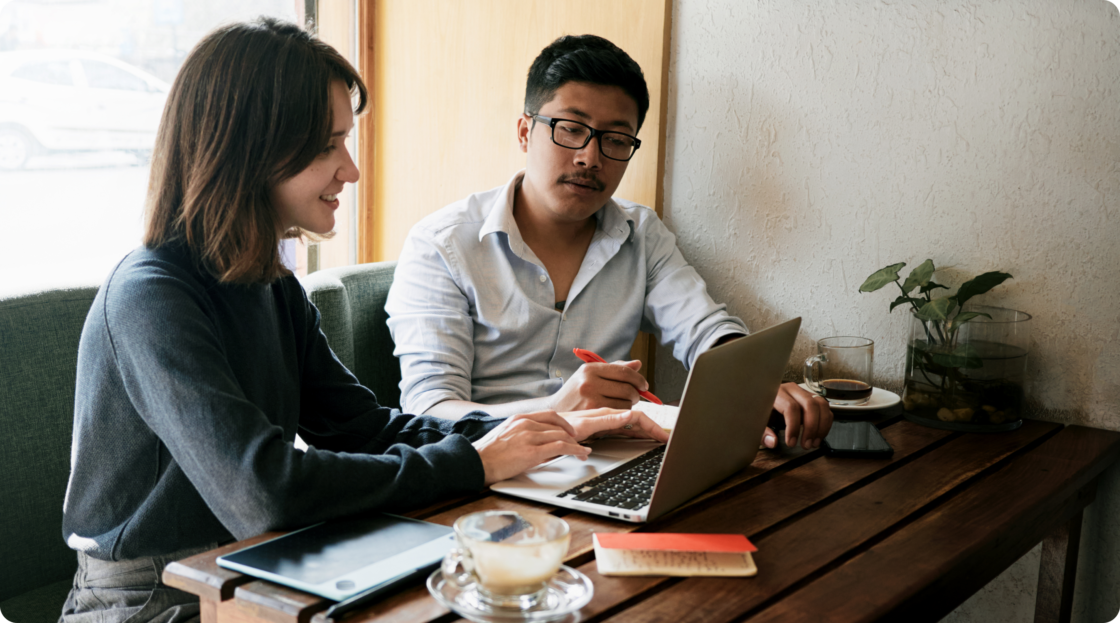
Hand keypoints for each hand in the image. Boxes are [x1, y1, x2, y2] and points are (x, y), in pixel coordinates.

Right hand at [472, 411, 589, 484]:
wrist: (476, 462)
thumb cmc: (488, 454)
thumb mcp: (506, 435)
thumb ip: (524, 434)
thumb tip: (542, 443)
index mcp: (519, 418)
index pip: (549, 415)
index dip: (564, 423)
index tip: (571, 430)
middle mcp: (526, 424)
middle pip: (558, 425)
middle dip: (573, 434)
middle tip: (580, 442)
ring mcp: (530, 437)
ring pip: (562, 435)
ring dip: (577, 444)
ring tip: (584, 451)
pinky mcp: (532, 451)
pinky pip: (561, 447)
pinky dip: (575, 450)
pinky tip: (581, 454)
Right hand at [549, 360, 647, 410]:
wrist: (555, 408)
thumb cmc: (576, 391)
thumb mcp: (591, 375)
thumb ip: (614, 369)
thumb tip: (637, 364)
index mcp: (590, 369)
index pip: (623, 371)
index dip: (638, 378)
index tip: (643, 385)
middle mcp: (589, 381)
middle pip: (627, 388)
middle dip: (636, 393)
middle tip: (635, 396)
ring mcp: (590, 398)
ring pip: (624, 402)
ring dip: (629, 404)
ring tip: (622, 403)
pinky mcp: (592, 413)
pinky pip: (618, 413)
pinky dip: (622, 413)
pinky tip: (616, 411)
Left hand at [561, 408, 670, 442]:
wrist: (548, 427)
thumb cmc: (562, 426)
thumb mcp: (585, 425)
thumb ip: (608, 419)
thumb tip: (631, 414)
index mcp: (608, 413)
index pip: (637, 417)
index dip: (652, 426)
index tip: (664, 436)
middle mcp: (608, 415)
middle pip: (638, 420)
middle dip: (654, 428)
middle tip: (667, 440)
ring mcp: (605, 420)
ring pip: (632, 424)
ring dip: (647, 429)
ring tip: (660, 438)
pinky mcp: (601, 426)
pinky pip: (623, 428)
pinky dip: (635, 432)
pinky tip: (640, 436)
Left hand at [763, 383, 833, 449]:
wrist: (764, 401)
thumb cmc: (762, 411)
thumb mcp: (757, 421)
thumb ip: (762, 433)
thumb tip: (772, 442)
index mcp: (777, 393)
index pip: (791, 407)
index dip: (793, 427)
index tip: (791, 443)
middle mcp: (792, 389)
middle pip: (810, 404)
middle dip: (811, 427)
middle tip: (806, 445)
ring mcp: (804, 393)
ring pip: (821, 404)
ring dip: (821, 426)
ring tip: (814, 443)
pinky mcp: (812, 398)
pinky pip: (825, 408)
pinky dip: (825, 423)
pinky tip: (818, 437)